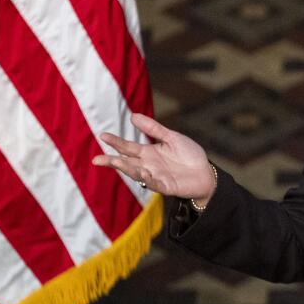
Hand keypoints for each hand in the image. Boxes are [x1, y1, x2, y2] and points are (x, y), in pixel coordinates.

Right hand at [92, 112, 216, 200]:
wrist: (206, 173)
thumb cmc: (189, 155)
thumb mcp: (171, 138)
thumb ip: (153, 129)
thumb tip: (133, 116)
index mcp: (148, 153)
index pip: (128, 147)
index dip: (116, 142)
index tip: (103, 135)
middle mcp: (148, 165)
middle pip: (127, 162)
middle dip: (112, 161)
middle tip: (97, 160)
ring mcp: (155, 177)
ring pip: (136, 173)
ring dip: (125, 169)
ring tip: (115, 162)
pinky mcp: (165, 187)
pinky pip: (153, 184)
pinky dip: (147, 178)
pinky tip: (142, 171)